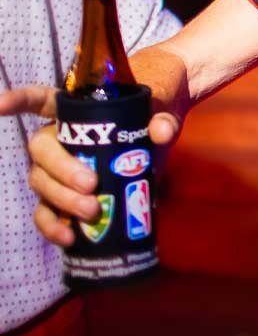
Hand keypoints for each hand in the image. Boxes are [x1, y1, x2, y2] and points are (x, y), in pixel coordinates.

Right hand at [0, 84, 182, 246]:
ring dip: (62, 200)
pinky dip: (54, 226)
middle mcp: (57, 138)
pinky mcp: (65, 196)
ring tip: (92, 211)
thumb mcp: (160, 113)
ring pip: (42, 183)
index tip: (1, 106)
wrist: (157, 146)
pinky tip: (69, 236)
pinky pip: (47, 212)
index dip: (18, 100)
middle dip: (61, 169)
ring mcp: (58, 169)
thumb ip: (163, 119)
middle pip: (41, 150)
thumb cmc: (149, 119)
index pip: (39, 99)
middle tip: (91, 184)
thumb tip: (162, 131)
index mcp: (73, 110)